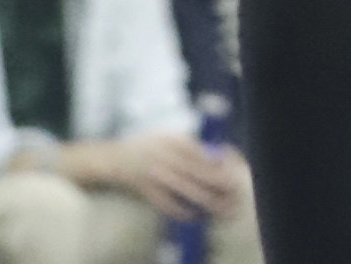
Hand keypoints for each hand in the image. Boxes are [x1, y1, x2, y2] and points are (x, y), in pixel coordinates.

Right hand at [69, 134, 233, 217]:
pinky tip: (195, 215)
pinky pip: (168, 204)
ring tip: (220, 207)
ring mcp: (156, 175)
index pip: (201, 154)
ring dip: (205, 200)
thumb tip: (214, 155)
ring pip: (186, 190)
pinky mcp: (148, 191)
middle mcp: (166, 157)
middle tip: (233, 191)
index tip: (232, 173)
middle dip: (217, 183)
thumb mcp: (169, 137)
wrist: (117, 159)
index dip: (217, 165)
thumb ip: (189, 145)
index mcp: (173, 141)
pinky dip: (182, 210)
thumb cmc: (147, 145)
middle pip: (197, 172)